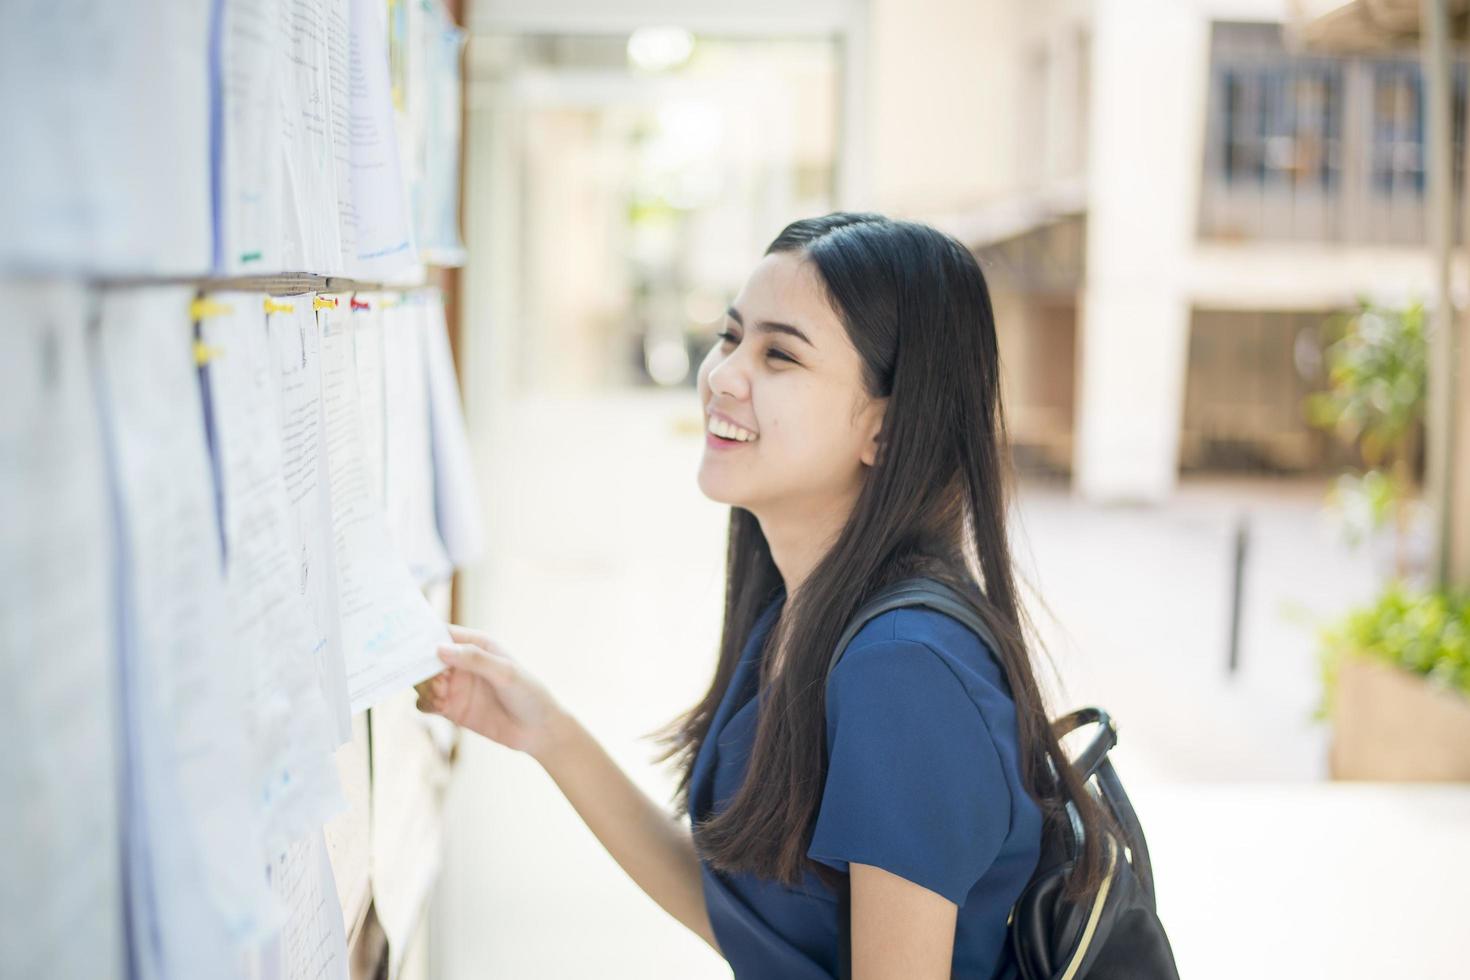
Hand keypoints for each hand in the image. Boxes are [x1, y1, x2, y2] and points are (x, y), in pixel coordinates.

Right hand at [415, 624, 568, 760]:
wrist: (539, 731)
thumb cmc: (529, 694)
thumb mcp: (505, 673)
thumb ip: (474, 659)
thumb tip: (439, 649)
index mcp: (476, 645)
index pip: (442, 633)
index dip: (424, 636)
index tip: (410, 644)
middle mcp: (462, 663)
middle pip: (426, 658)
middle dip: (421, 666)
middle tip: (435, 678)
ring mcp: (456, 686)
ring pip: (423, 681)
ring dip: (424, 686)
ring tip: (441, 695)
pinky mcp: (452, 708)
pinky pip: (426, 703)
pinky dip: (425, 703)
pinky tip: (440, 706)